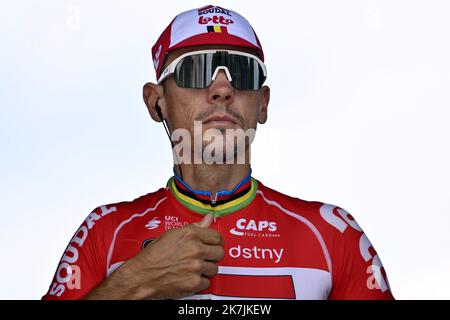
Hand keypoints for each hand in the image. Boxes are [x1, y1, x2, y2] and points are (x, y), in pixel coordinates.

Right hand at [83, 213, 223, 299]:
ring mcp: (195, 267)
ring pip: (214, 268)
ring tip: (193, 268)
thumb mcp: (173, 234)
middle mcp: (195, 249)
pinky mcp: (194, 282)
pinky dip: (199, 282)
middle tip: (204, 257)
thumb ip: (195, 226)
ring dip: (206, 269)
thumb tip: (209, 218)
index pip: (217, 236)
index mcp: (190, 234)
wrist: (142, 275)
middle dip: (213, 255)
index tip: (213, 244)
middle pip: (219, 252)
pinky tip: (189, 277)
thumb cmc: (154, 255)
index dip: (216, 241)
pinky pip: (207, 282)